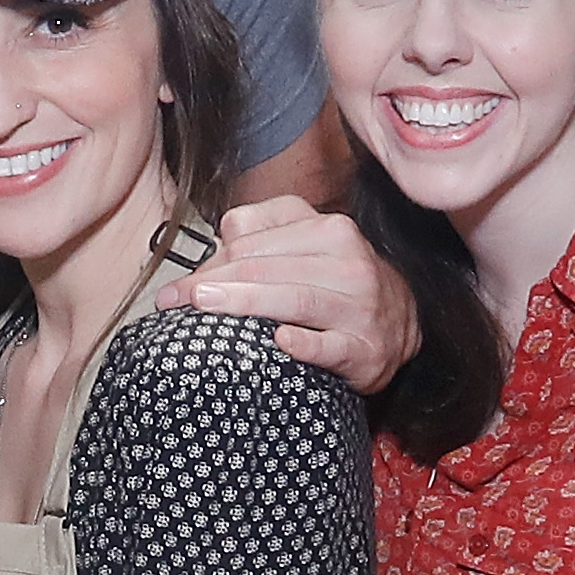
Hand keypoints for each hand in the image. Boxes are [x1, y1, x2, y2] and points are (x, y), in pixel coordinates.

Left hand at [158, 194, 420, 392]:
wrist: (400, 321)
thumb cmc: (336, 283)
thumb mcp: (302, 248)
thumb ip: (254, 243)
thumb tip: (204, 261)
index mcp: (324, 227)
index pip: (253, 238)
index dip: (209, 262)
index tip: (177, 288)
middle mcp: (347, 258)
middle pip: (266, 267)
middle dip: (213, 284)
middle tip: (174, 301)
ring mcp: (360, 303)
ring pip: (296, 298)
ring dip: (247, 302)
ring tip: (205, 307)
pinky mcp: (366, 347)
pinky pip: (332, 345)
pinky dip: (306, 343)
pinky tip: (281, 342)